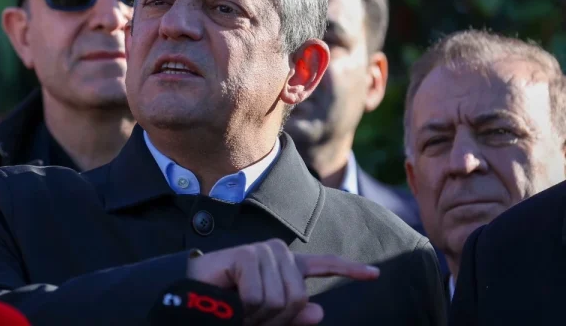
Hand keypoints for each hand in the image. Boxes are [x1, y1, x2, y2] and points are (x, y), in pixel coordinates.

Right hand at [186, 238, 379, 325]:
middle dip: (276, 319)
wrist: (194, 301)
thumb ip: (292, 318)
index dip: (350, 270)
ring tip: (238, 307)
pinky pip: (260, 297)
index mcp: (286, 268)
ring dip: (258, 316)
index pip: (323, 266)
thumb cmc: (229, 309)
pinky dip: (246, 309)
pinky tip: (231, 297)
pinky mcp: (247, 255)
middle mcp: (278, 254)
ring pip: (281, 300)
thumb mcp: (265, 320)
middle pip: (300, 298)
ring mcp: (262, 252)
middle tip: (249, 316)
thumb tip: (319, 313)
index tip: (376, 275)